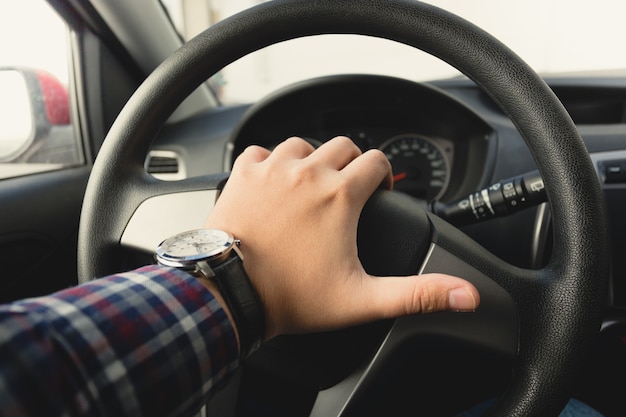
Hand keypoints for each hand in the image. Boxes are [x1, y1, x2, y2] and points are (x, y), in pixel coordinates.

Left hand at [205, 136, 478, 339]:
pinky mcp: (244, 174)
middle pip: (343, 146)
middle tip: (346, 192)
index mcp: (340, 195)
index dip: (382, 176)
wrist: (230, 294)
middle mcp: (308, 173)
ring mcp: (273, 170)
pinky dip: (271, 161)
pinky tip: (273, 183)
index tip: (376, 193)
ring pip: (303, 144)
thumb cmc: (291, 296)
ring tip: (311, 186)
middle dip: (351, 165)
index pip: (376, 161)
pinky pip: (262, 150)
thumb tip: (466, 294)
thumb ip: (417, 293)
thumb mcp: (362, 299)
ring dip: (312, 160)